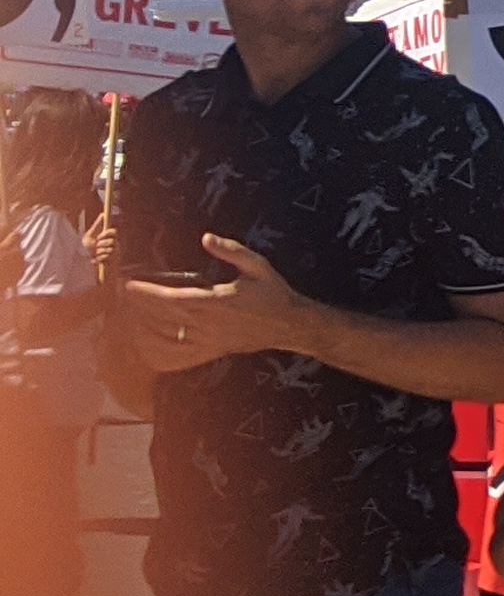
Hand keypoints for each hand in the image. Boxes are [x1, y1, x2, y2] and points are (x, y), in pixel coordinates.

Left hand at [124, 237, 311, 369]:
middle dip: (138, 305)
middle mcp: (209, 324)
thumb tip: (207, 238)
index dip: (147, 292)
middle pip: (162, 317)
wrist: (290, 325)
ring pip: (165, 338)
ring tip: (129, 313)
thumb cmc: (274, 293)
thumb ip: (232, 251)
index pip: (173, 298)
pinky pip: (177, 358)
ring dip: (142, 327)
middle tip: (122, 293)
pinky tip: (144, 342)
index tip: (127, 284)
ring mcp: (208, 342)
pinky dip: (156, 353)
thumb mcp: (258, 266)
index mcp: (217, 302)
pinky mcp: (210, 352)